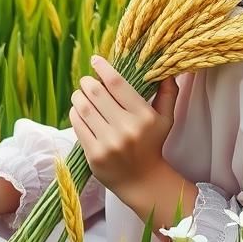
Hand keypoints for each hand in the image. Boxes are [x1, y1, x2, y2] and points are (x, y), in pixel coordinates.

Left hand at [68, 55, 178, 195]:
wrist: (142, 181)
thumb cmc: (152, 144)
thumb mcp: (165, 119)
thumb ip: (168, 93)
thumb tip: (168, 70)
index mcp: (143, 116)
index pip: (117, 84)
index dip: (103, 69)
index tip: (95, 60)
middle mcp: (126, 129)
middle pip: (96, 93)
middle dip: (87, 82)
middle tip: (86, 81)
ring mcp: (109, 143)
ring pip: (83, 108)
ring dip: (78, 96)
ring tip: (80, 94)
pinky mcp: (94, 155)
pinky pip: (78, 125)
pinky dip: (75, 113)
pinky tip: (78, 110)